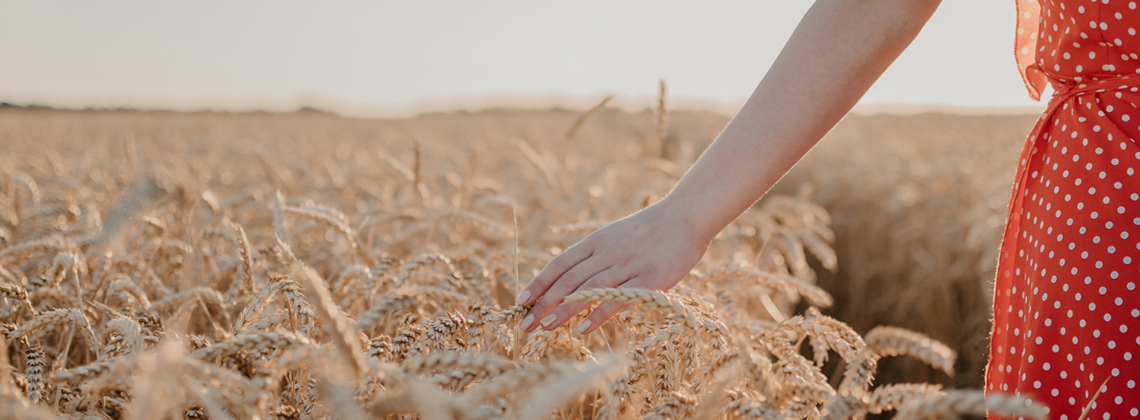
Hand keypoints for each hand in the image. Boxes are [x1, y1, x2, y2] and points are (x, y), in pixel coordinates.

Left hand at [514, 198, 710, 333]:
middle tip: (525, 324)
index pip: (559, 264)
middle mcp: (606, 253)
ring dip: (563, 310)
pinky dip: (598, 314)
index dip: (538, 283)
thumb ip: (596, 255)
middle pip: (567, 281)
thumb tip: (571, 277)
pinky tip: (583, 328)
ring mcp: (627, 266)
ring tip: (545, 328)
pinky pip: (618, 299)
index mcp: (596, 241)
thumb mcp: (616, 236)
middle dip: (542, 304)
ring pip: (587, 290)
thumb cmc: (651, 229)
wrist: (686, 216)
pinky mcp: (649, 279)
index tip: (520, 300)